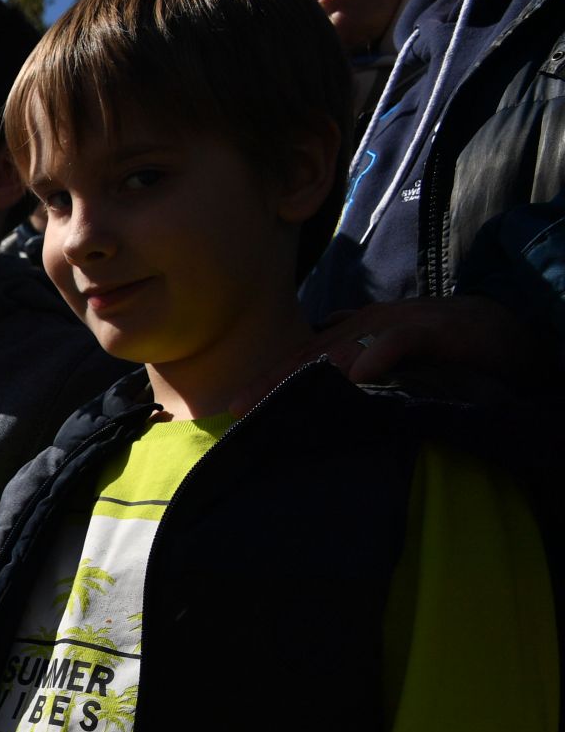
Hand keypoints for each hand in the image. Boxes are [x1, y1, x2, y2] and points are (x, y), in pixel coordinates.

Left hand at [229, 296, 536, 413]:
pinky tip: (356, 377)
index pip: (300, 357)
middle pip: (310, 354)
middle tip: (239, 407)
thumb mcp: (390, 351)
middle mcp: (366, 324)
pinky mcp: (430, 329)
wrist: (497, 327)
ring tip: (280, 400)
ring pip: (344, 348)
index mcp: (353, 331)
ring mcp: (395, 324)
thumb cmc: (439, 343)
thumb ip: (359, 353)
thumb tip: (331, 357)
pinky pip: (397, 342)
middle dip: (273, 380)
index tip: (234, 407)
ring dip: (311, 373)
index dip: (267, 380)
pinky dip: (376, 357)